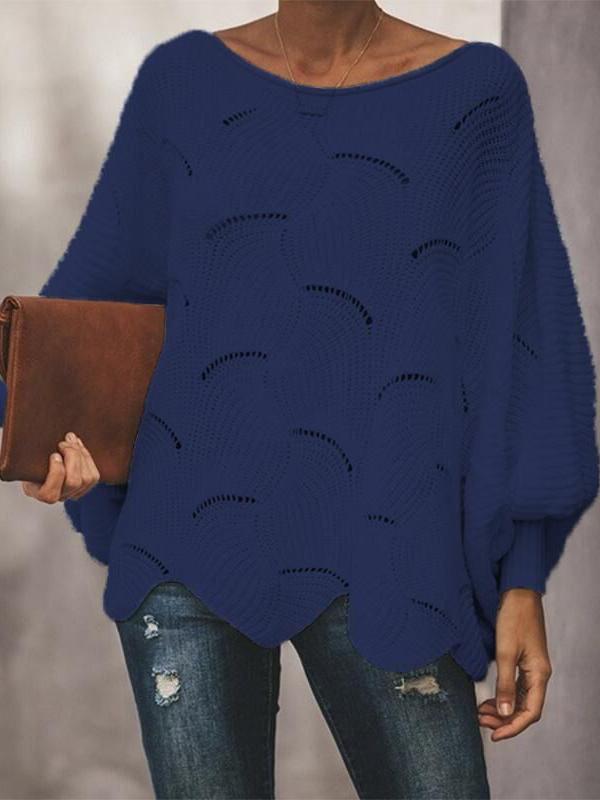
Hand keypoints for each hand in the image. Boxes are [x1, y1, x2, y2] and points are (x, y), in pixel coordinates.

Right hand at [21, 431, 99, 502]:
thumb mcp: (26, 457)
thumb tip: (33, 439)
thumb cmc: (31, 458)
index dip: (56, 473)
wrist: (39, 459)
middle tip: (64, 443)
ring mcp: (73, 493)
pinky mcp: (85, 487)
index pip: (50, 494)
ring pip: (87, 479)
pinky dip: (88, 457)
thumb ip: (31, 455)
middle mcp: (57, 497)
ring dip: (82, 455)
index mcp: (38, 492)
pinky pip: (94, 476)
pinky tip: (79, 445)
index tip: (54, 454)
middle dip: (72, 458)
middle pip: (73, 483)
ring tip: (71, 440)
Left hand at [477, 587, 551, 740]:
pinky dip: (503, 697)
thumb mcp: (505, 652)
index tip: (493, 735)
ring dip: (502, 710)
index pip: (530, 713)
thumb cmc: (513, 618)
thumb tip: (504, 713)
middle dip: (504, 720)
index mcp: (539, 674)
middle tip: (481, 722)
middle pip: (525, 709)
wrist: (518, 593)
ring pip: (520, 700)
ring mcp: (532, 668)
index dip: (512, 728)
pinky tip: (489, 700)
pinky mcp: (524, 661)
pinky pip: (516, 688)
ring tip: (481, 713)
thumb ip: (505, 684)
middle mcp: (539, 674)